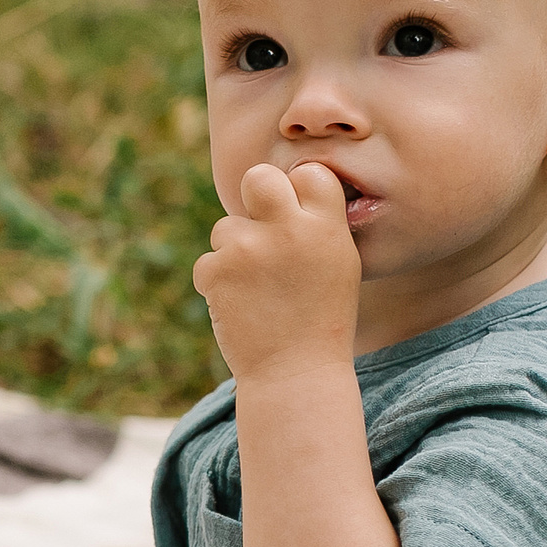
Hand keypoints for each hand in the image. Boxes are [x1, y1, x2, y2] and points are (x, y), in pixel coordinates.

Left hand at [192, 163, 361, 380]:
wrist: (295, 372)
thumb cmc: (320, 319)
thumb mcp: (338, 264)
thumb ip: (316, 223)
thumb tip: (285, 188)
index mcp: (327, 227)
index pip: (308, 173)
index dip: (297, 192)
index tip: (296, 216)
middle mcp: (289, 230)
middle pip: (258, 177)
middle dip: (255, 195)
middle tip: (261, 230)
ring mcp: (249, 249)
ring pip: (226, 227)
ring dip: (234, 252)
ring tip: (258, 290)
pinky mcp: (217, 270)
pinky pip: (208, 261)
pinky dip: (218, 282)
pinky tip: (241, 306)